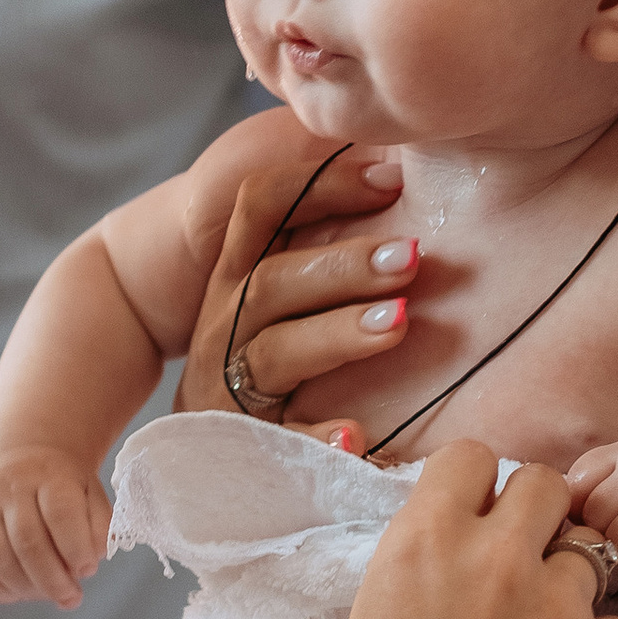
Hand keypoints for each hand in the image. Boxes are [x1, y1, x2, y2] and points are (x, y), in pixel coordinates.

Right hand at [0, 450, 113, 607]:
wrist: (22, 466)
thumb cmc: (62, 490)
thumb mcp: (91, 497)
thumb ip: (98, 529)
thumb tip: (87, 566)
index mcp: (48, 475)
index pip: (60, 513)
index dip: (76, 548)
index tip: (88, 570)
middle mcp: (8, 488)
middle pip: (27, 541)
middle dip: (53, 580)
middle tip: (71, 597)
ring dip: (27, 589)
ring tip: (49, 595)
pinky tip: (20, 593)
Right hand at [174, 140, 413, 429]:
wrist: (205, 451)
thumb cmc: (272, 353)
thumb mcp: (284, 294)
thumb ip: (324, 241)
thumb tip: (400, 167)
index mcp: (240, 273)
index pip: (262, 207)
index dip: (322, 186)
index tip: (393, 180)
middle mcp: (226, 321)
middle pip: (273, 280)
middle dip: (343, 265)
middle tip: (412, 257)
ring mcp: (230, 384)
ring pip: (277, 351)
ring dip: (338, 333)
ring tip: (398, 324)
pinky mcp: (245, 443)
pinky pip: (283, 440)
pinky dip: (318, 435)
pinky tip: (358, 435)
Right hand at [323, 449, 617, 618]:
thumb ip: (417, 576)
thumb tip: (444, 559)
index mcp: (425, 542)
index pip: (472, 456)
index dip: (479, 487)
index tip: (478, 520)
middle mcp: (499, 556)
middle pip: (547, 484)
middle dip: (539, 517)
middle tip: (523, 569)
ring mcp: (561, 605)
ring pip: (591, 555)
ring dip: (570, 587)